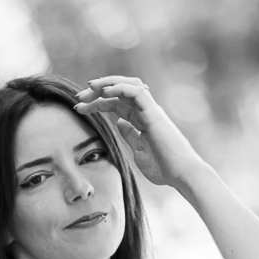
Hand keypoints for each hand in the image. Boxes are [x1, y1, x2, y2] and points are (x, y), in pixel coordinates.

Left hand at [73, 76, 203, 189]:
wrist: (180, 174)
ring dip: (107, 84)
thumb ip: (129, 135)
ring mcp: (150, 110)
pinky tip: (105, 91)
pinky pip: (137, 92)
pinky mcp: (153, 113)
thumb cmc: (162, 167)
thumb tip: (120, 123)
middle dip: (97, 91)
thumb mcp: (138, 150)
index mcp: (140, 119)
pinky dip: (121, 88)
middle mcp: (145, 110)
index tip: (79, 108)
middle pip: (119, 92)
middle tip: (78, 98)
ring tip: (89, 88)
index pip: (116, 104)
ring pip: (128, 85)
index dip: (97, 103)